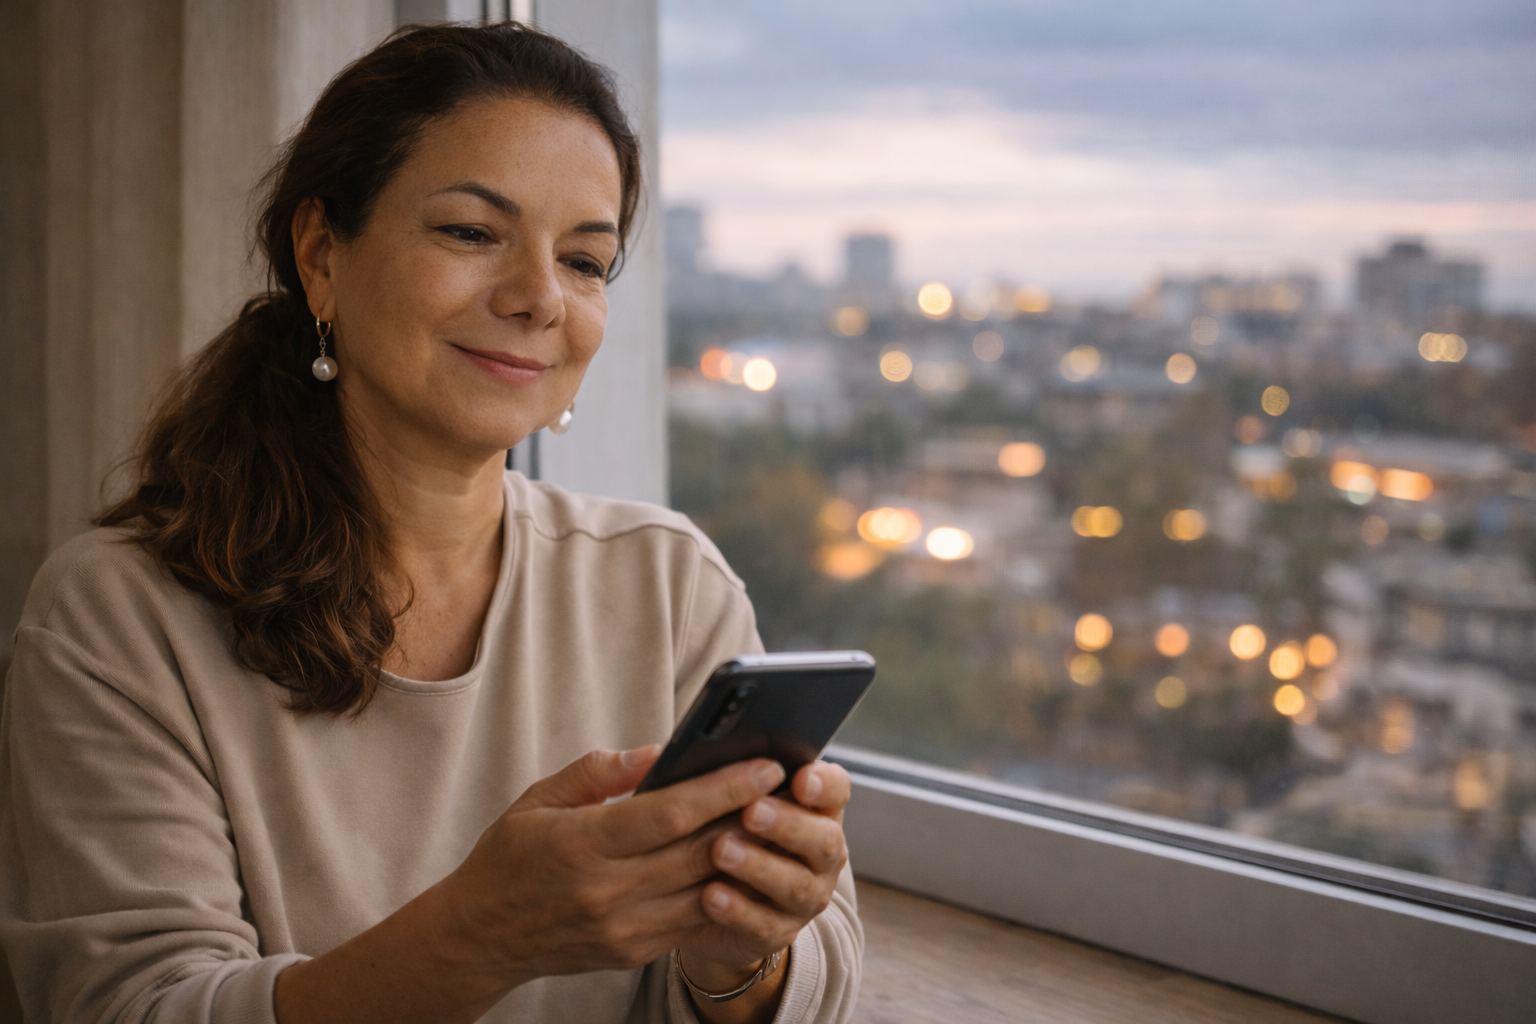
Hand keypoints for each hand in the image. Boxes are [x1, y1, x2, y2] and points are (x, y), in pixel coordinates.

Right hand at [439, 747, 787, 985]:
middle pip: (699, 851)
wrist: (480, 937)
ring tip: (777, 820)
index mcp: (582, 845)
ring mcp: (624, 929)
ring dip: (747, 856)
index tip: (765, 765)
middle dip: (751, 816)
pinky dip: (723, 890)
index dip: (724, 788)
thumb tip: (660, 751)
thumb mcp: (540, 799)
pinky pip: (692, 920)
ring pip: (706, 890)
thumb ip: (600, 773)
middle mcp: (607, 892)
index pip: (670, 813)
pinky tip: (744, 861)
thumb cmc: (510, 857)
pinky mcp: (633, 952)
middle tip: (790, 786)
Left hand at [676, 760, 850, 984]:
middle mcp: (822, 854)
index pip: (836, 791)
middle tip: (751, 811)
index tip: (800, 777)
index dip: (824, 785)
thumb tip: (691, 751)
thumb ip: (731, 776)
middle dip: (788, 824)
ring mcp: (806, 896)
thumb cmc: (727, 829)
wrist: (715, 899)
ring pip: (796, 885)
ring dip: (759, 866)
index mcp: (817, 811)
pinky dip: (738, 911)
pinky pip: (764, 925)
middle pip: (823, 840)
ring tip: (721, 850)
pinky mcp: (778, 932)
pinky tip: (710, 895)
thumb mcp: (732, 799)